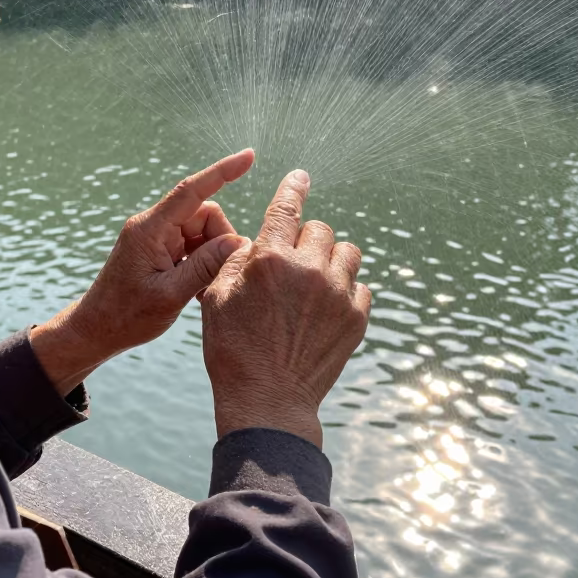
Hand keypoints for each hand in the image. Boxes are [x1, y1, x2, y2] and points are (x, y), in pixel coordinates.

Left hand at [30, 149, 254, 394]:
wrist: (96, 330)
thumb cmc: (126, 316)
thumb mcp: (170, 296)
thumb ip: (204, 267)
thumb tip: (237, 243)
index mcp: (150, 230)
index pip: (191, 191)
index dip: (222, 172)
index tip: (248, 156)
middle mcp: (153, 226)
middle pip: (204, 214)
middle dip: (220, 240)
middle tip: (222, 274)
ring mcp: (156, 238)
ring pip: (202, 231)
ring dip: (212, 256)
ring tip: (204, 289)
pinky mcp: (159, 250)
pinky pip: (193, 245)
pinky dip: (203, 263)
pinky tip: (198, 289)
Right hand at [199, 169, 370, 448]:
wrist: (268, 401)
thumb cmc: (233, 350)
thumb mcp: (216, 299)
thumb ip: (235, 261)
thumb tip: (253, 241)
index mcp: (270, 259)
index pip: (286, 208)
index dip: (294, 187)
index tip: (301, 176)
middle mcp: (308, 269)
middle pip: (320, 229)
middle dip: (306, 241)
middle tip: (291, 266)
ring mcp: (337, 293)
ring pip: (346, 253)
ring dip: (331, 261)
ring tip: (314, 284)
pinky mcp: (356, 318)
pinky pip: (361, 287)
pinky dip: (346, 291)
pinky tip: (327, 310)